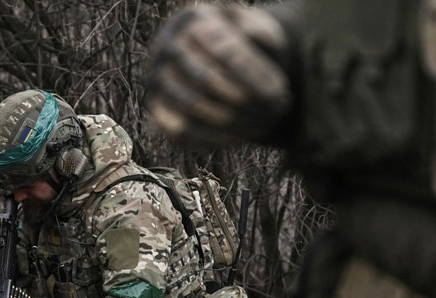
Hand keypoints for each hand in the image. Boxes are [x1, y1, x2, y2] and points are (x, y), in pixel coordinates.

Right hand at [146, 3, 291, 147]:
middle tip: (273, 113)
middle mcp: (166, 47)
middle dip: (245, 102)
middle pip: (206, 80)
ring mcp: (156, 80)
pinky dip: (212, 139)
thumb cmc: (243, 45)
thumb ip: (261, 30)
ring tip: (260, 126)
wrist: (215, 64)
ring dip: (232, 122)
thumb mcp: (259, 29)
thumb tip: (250, 38)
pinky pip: (181, 131)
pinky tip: (239, 137)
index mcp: (192, 20)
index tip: (280, 93)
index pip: (223, 49)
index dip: (253, 75)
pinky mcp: (156, 110)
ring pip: (193, 107)